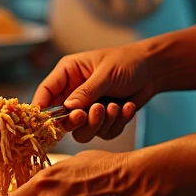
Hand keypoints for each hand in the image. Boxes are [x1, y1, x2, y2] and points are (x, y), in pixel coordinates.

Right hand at [34, 44, 156, 142]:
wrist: (153, 70)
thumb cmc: (128, 62)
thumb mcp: (106, 73)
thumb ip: (86, 91)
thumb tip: (67, 108)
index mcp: (69, 73)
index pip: (45, 92)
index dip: (41, 108)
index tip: (44, 122)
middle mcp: (74, 93)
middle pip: (61, 119)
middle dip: (76, 120)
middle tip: (89, 112)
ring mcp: (88, 108)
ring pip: (82, 131)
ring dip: (100, 123)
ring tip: (116, 107)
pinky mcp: (103, 120)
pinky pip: (103, 133)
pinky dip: (116, 124)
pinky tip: (128, 107)